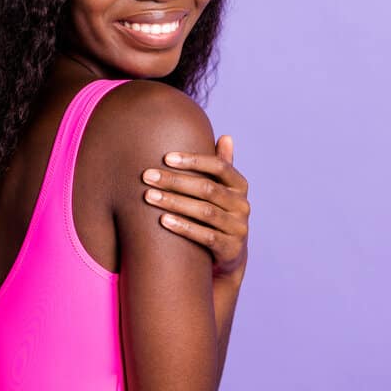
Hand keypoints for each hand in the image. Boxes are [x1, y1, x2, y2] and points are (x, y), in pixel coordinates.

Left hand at [140, 135, 249, 278]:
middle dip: (174, 181)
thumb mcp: (221, 189)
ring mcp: (238, 228)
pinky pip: (206, 236)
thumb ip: (221, 165)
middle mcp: (242, 205)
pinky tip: (163, 220)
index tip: (166, 158)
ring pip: (204, 212)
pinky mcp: (231, 248)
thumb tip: (226, 136)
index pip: (219, 166)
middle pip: (207, 188)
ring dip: (174, 202)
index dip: (193, 161)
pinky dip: (183, 227)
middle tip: (147, 176)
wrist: (228, 253)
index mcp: (239, 185)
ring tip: (149, 196)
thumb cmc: (216, 211)